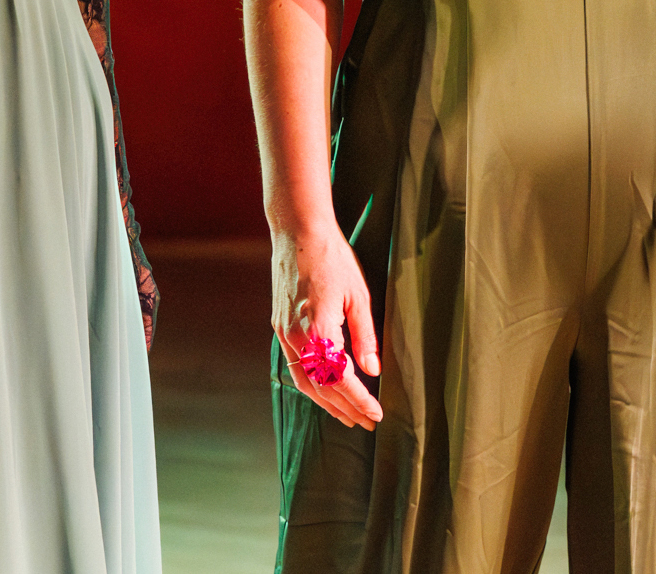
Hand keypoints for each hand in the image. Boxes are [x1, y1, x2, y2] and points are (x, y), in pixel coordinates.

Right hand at [270, 221, 382, 430]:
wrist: (297, 232)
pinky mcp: (280, 326)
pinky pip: (295, 365)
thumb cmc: (332, 258)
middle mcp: (295, 336)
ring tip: (348, 415)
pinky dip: (312, 383)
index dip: (358, 400)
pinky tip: (326, 388)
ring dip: (326, 401)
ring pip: (303, 380)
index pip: (339, 379)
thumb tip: (373, 370)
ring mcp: (283, 332)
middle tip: (367, 422)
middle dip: (344, 408)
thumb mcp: (358, 295)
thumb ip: (365, 336)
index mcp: (318, 329)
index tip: (375, 413)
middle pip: (319, 387)